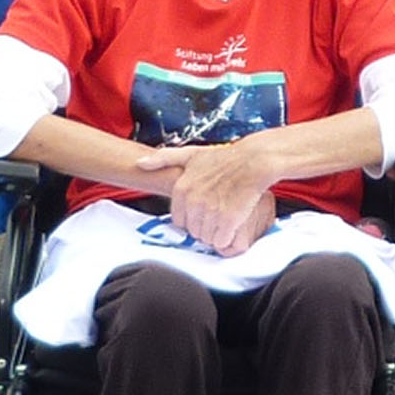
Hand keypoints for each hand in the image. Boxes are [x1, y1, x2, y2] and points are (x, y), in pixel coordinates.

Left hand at [132, 139, 279, 255]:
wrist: (254, 161)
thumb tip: (140, 164)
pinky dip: (227, 237)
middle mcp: (194, 201)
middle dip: (205, 226)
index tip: (204, 210)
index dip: (193, 218)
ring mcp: (210, 211)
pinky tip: (233, 224)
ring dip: (216, 233)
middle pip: (193, 231)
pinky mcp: (228, 220)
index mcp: (182, 189)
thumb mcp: (191, 153)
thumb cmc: (225, 158)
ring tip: (226, 217)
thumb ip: (163, 159)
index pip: (180, 221)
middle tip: (218, 212)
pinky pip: (221, 241)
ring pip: (206, 238)